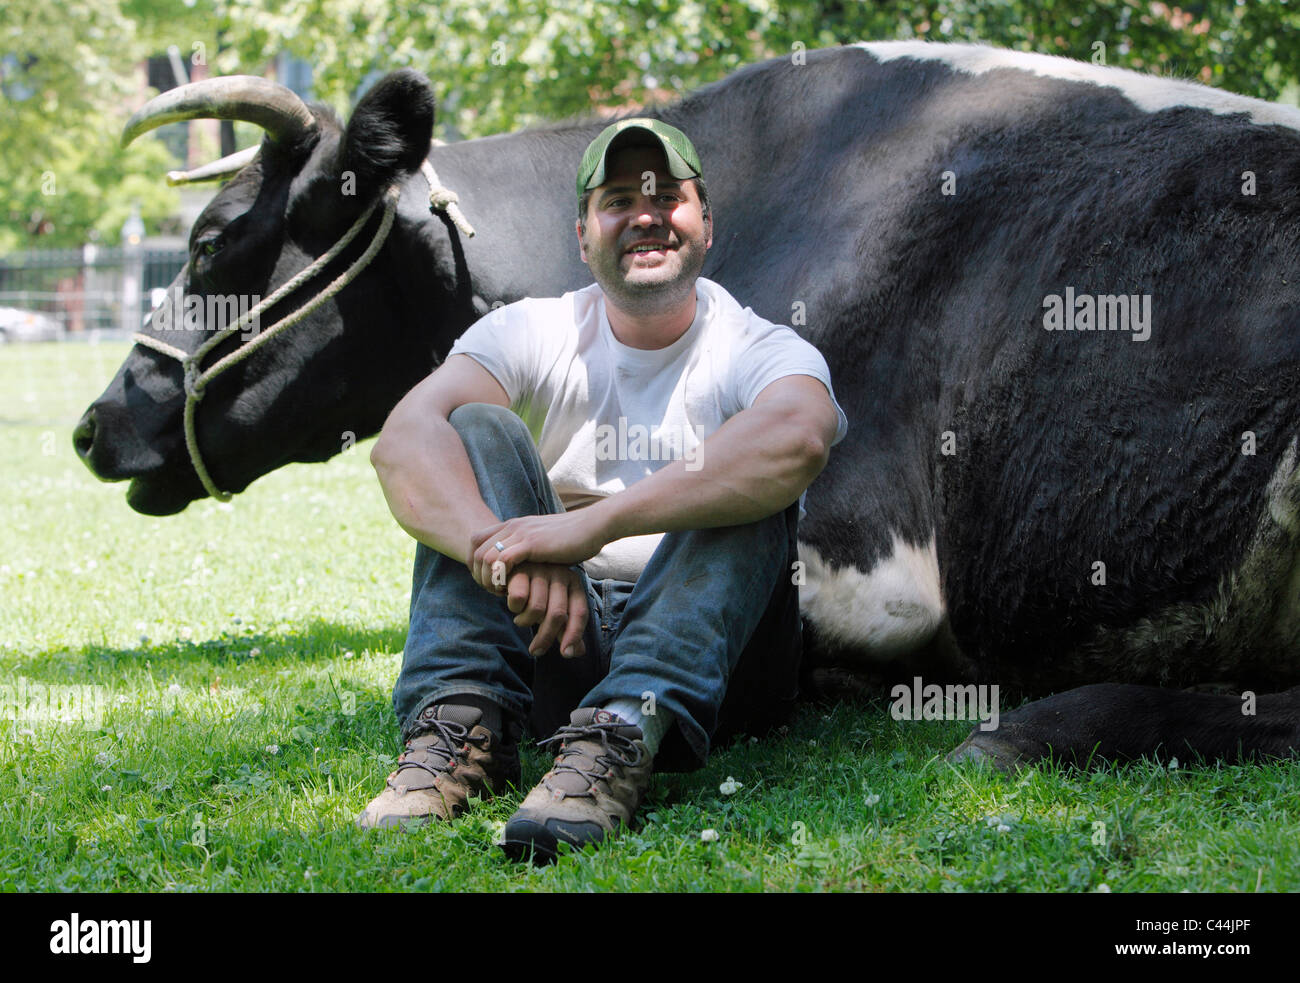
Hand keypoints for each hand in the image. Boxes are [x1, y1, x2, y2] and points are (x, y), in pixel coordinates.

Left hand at [469, 510, 608, 591]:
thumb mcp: (542, 541)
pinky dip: (500, 577)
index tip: (489, 580)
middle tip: (492, 590)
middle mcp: (512, 526)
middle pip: (475, 550)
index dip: (475, 563)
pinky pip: (502, 560)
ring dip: (487, 579)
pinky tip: (510, 589)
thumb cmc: (572, 539)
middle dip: (478, 575)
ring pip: (484, 557)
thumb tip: (520, 564)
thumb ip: (527, 548)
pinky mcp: (531, 544)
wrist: (593, 526)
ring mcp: (520, 534)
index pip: (475, 540)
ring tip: (500, 592)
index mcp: (513, 525)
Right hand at [504, 562, 588, 657]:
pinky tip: (513, 605)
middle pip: (557, 614)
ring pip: (536, 609)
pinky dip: (514, 608)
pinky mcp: (520, 569)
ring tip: (521, 620)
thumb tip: (577, 652)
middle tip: (535, 651)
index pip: (580, 612)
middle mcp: (560, 574)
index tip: (565, 654)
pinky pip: (518, 599)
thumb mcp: (553, 607)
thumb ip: (565, 628)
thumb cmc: (535, 591)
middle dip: (545, 638)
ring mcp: (540, 570)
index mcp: (573, 582)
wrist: (510, 567)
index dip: (574, 635)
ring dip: (525, 622)